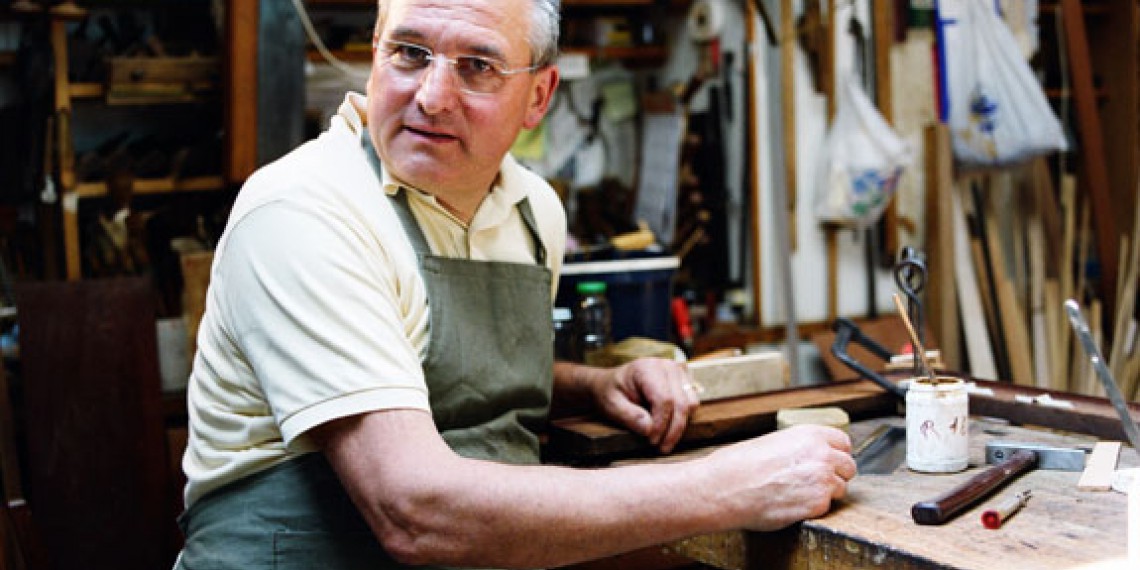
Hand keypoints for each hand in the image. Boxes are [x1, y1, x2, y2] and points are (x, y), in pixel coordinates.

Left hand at [592, 357, 699, 453]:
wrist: (613, 384)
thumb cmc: (611, 393)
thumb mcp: (611, 405)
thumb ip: (628, 415)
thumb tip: (649, 429)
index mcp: (647, 368)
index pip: (664, 399)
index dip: (661, 424)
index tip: (652, 441)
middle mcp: (667, 366)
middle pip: (681, 403)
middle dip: (673, 430)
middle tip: (662, 448)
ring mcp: (678, 372)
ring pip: (690, 404)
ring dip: (679, 426)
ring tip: (663, 440)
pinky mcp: (684, 380)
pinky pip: (692, 403)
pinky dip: (683, 418)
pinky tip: (667, 428)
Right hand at [707, 424, 855, 530]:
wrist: (725, 487)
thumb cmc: (741, 465)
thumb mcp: (773, 442)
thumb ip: (800, 448)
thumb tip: (812, 457)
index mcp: (810, 434)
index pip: (843, 442)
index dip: (836, 454)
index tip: (830, 462)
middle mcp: (821, 454)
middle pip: (848, 467)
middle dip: (836, 475)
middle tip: (814, 482)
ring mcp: (822, 480)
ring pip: (840, 489)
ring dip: (825, 493)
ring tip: (798, 494)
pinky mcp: (817, 504)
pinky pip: (826, 507)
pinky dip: (813, 509)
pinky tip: (792, 504)